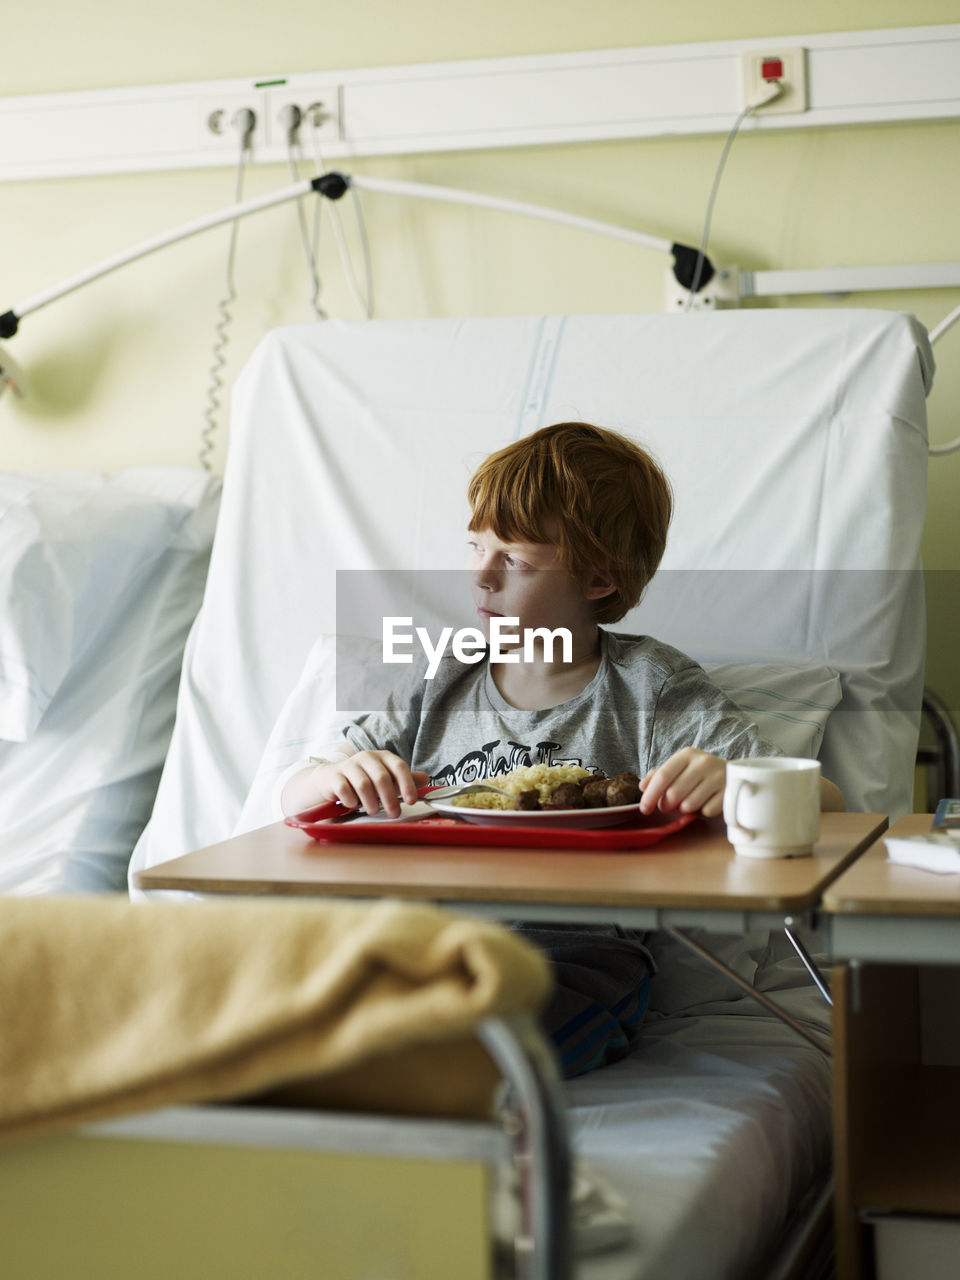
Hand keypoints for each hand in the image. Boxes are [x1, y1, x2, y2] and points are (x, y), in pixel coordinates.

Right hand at [314, 751, 428, 819]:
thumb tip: (425, 778)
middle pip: (382, 777)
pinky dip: (351, 801)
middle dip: (390, 798)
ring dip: (370, 802)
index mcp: (382, 757)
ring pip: (363, 784)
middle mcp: (366, 757)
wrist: (330, 779)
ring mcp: (349, 765)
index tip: (411, 801)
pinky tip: (352, 805)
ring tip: (373, 811)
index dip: (407, 784)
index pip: (399, 766)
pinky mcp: (334, 776)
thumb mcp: (385, 779)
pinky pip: (345, 789)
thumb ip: (403, 780)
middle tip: (393, 814)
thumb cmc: (362, 780)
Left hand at [640, 748, 725, 817]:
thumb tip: (643, 786)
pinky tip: (707, 802)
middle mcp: (703, 763)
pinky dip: (703, 812)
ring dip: (685, 809)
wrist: (736, 775)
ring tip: (691, 801)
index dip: (650, 795)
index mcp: (687, 755)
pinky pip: (706, 812)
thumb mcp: (680, 769)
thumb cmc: (701, 774)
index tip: (644, 809)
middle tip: (670, 806)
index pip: (662, 776)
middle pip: (673, 794)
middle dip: (666, 805)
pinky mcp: (729, 793)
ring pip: (688, 805)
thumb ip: (659, 776)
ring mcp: (718, 777)